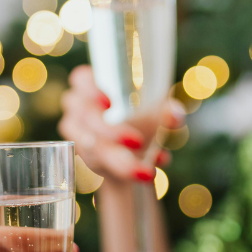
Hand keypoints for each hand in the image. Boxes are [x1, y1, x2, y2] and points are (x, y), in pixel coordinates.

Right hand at [58, 65, 183, 182]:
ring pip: (89, 146)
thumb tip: (174, 116)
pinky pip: (96, 165)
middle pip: (87, 116)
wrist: (135, 152)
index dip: (91, 89)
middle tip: (137, 142)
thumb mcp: (156, 111)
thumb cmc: (141, 119)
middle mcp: (79, 108)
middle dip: (111, 131)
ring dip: (119, 160)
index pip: (81, 80)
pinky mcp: (81, 157)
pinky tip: (146, 172)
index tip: (109, 101)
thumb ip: (166, 110)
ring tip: (147, 171)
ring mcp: (77, 134)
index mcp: (90, 86)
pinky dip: (122, 170)